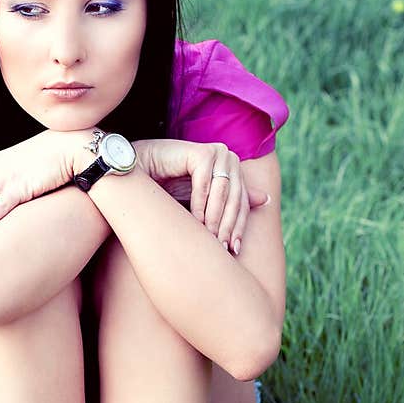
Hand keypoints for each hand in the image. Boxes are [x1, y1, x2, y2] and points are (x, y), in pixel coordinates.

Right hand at [134, 138, 267, 254]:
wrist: (138, 173)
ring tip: (209, 238)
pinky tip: (195, 222)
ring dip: (214, 218)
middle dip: (228, 226)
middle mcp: (228, 157)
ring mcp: (216, 152)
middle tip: (222, 247)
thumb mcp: (202, 199)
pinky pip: (204, 185)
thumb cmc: (169, 187)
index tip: (234, 250)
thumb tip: (265, 199)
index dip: (238, 226)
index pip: (241, 201)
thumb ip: (229, 199)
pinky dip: (200, 205)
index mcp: (233, 167)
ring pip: (221, 193)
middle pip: (235, 198)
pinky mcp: (201, 152)